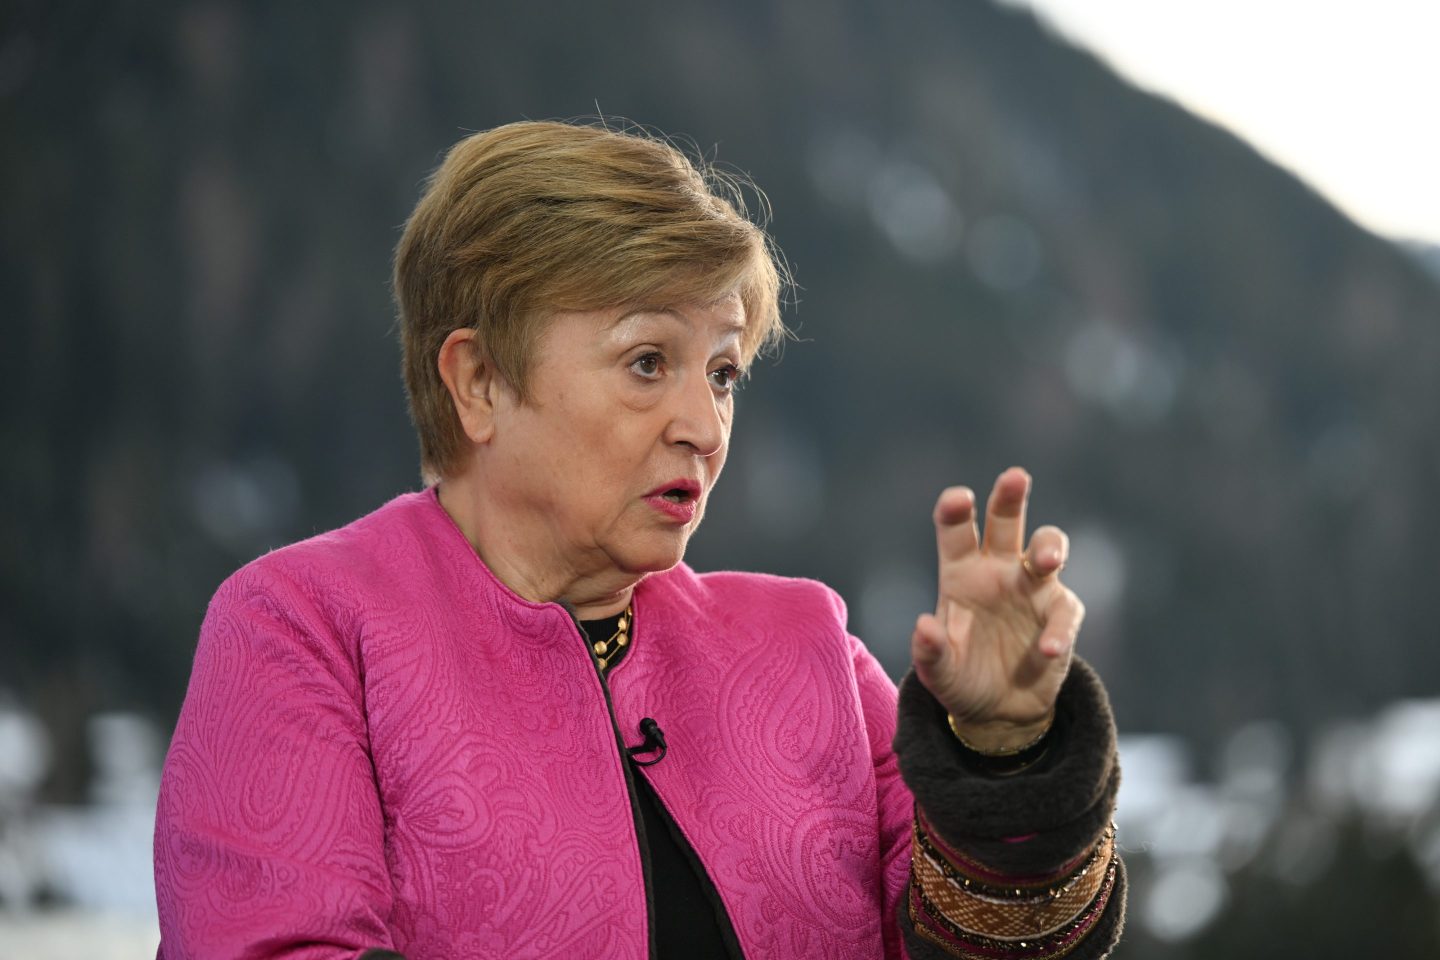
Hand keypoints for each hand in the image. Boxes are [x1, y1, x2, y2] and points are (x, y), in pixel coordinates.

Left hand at [911, 467, 1083, 751]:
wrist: (999, 710)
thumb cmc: (960, 678)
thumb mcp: (937, 674)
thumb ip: (929, 652)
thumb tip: (924, 626)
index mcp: (961, 572)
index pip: (956, 531)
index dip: (956, 510)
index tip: (959, 499)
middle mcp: (998, 570)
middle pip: (1006, 521)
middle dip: (1010, 497)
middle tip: (1015, 477)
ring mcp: (1032, 588)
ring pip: (1047, 548)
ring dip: (1050, 547)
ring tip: (1045, 560)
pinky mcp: (1059, 614)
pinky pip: (1064, 611)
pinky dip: (1058, 629)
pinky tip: (1046, 650)